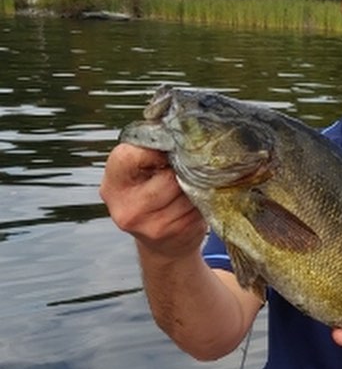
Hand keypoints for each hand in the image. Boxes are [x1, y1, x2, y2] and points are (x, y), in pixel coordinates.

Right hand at [99, 143, 206, 257]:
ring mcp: (149, 225)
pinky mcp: (173, 234)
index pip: (132, 156)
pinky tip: (195, 201)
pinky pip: (197, 207)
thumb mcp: (141, 170)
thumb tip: (180, 124)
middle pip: (169, 177)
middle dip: (183, 169)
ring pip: (187, 192)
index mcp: (113, 183)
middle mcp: (125, 207)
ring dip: (196, 185)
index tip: (170, 148)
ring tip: (190, 185)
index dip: (157, 148)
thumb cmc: (153, 192)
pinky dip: (202, 200)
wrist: (164, 244)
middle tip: (186, 168)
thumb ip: (151, 149)